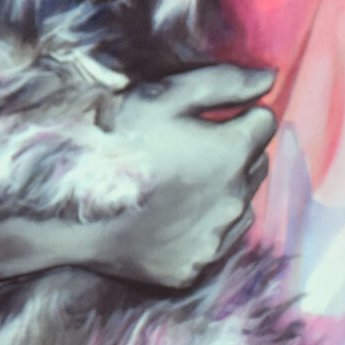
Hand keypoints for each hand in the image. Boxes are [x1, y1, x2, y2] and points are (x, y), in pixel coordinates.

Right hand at [81, 63, 276, 289]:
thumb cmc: (118, 145)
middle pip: (257, 163)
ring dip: (224, 189)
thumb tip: (269, 79)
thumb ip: (222, 83)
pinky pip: (218, 238)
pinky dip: (206, 225)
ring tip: (182, 182)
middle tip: (193, 146)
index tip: (209, 117)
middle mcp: (237, 196)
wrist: (75, 210)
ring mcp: (218, 235)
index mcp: (233, 151)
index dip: (240, 114)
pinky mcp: (198, 264)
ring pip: (242, 203)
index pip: (264, 122)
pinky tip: (173, 216)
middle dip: (236, 151)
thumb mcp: (163, 96)